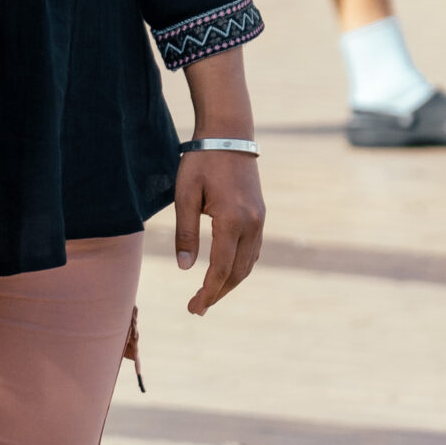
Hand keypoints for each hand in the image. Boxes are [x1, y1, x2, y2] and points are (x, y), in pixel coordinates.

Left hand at [172, 148, 263, 315]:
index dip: (208, 292)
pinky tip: (225, 272)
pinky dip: (240, 267)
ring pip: (248, 263)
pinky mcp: (260, 214)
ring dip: (230, 282)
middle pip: (238, 272)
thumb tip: (185, 267)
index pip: (221, 268)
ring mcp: (259, 220)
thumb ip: (185, 232)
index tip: (194, 308)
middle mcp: (252, 224)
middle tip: (197, 309)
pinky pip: (252, 250)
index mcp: (232, 220)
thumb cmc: (202, 162)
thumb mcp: (185, 195)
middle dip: (218, 293)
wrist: (229, 135)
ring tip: (209, 296)